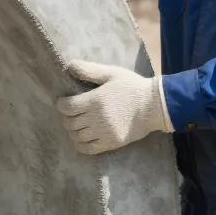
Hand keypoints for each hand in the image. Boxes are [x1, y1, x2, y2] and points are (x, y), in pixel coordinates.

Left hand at [56, 60, 171, 155]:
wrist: (153, 106)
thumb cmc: (132, 87)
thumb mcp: (112, 73)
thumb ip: (90, 70)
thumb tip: (69, 66)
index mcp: (94, 100)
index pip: (67, 107)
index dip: (61, 104)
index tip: (64, 102)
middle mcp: (95, 118)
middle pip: (69, 123)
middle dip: (67, 117)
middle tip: (71, 114)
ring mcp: (103, 132)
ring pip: (76, 136)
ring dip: (73, 131)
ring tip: (78, 125)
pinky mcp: (110, 143)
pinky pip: (87, 148)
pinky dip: (80, 144)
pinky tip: (83, 138)